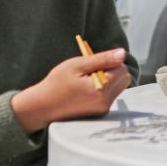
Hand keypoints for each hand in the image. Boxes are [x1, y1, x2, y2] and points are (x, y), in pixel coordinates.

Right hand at [11, 48, 130, 132]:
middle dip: (112, 69)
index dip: (108, 61)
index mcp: (101, 89)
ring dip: (109, 78)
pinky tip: (86, 89)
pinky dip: (104, 87)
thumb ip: (102, 59)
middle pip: (124, 78)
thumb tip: (123, 53)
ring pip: (119, 86)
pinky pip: (111, 94)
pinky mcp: (100, 112)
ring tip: (87, 80)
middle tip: (91, 71)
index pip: (121, 68)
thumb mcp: (77, 65)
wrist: (42, 106)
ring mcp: (104, 109)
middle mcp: (106, 102)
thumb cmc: (56, 83)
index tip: (92, 63)